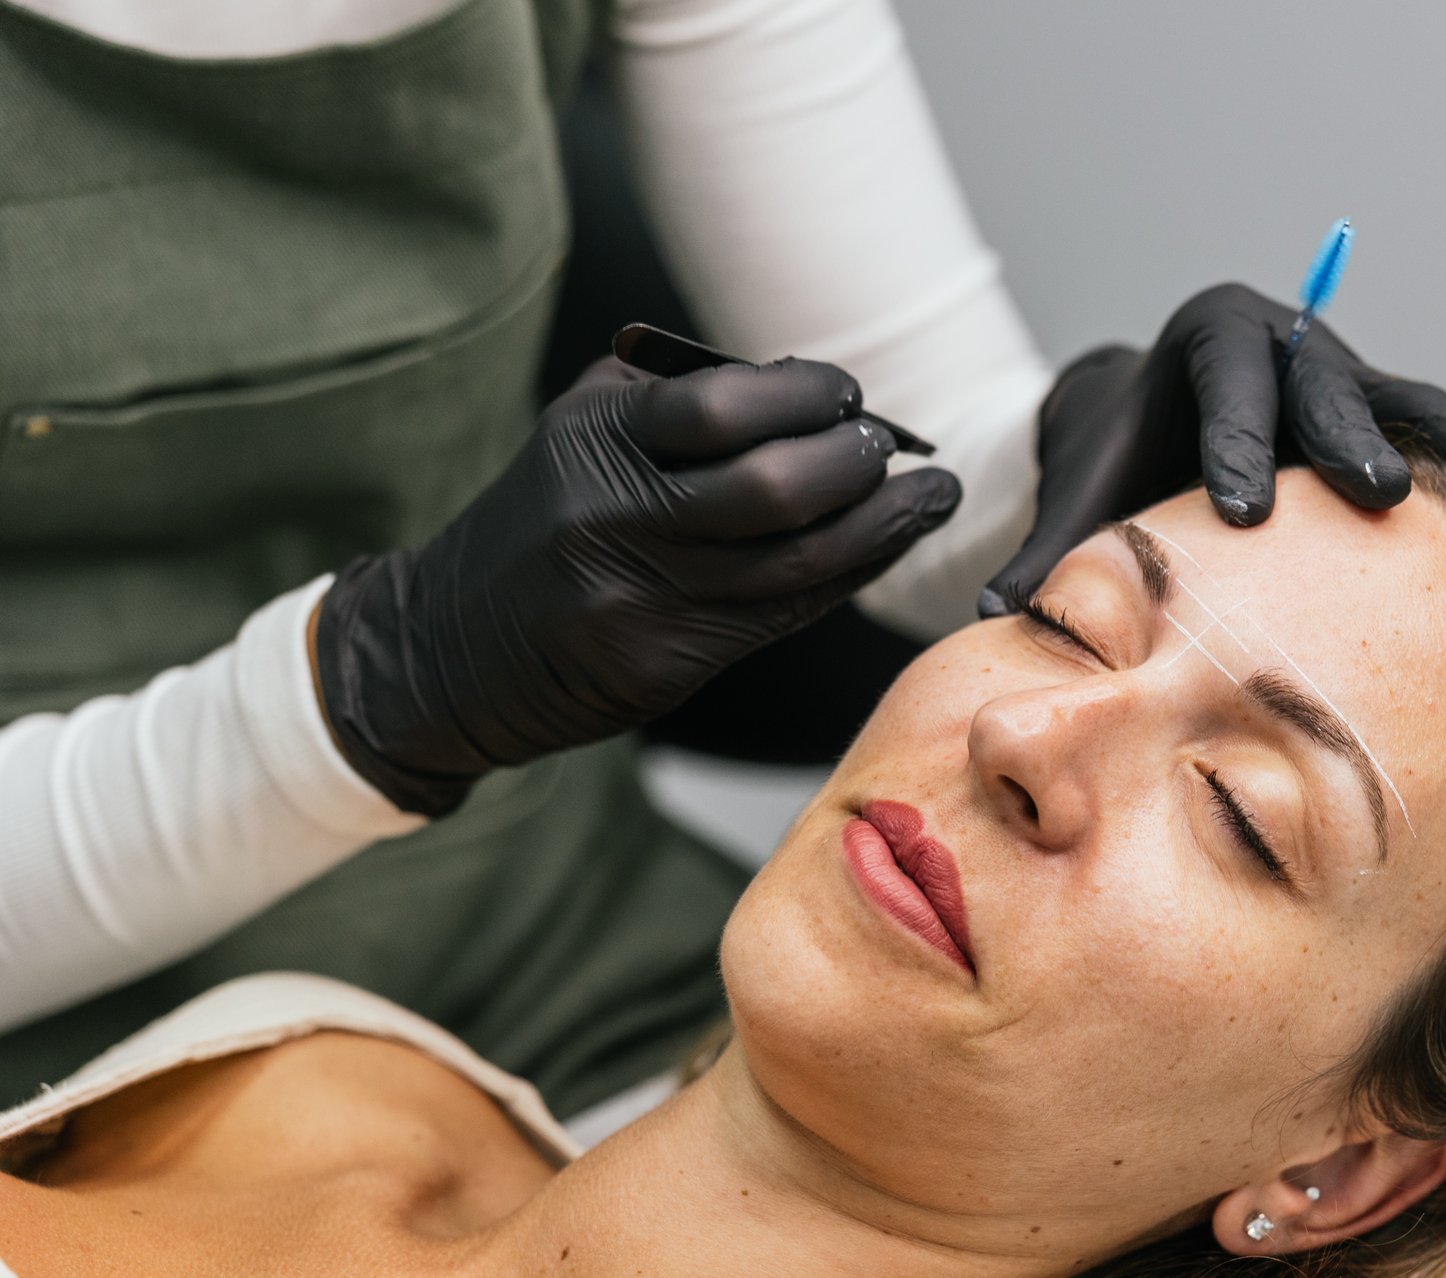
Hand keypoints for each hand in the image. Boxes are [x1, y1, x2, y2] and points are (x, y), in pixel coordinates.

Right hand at [315, 355, 961, 815]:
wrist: (450, 646)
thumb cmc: (546, 517)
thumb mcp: (582, 431)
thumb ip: (676, 393)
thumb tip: (802, 381)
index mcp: (594, 440)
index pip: (724, 406)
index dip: (806, 395)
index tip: (847, 392)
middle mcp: (614, 518)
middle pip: (775, 487)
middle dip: (855, 462)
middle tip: (893, 448)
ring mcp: (641, 599)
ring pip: (798, 563)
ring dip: (883, 527)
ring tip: (931, 498)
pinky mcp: (665, 663)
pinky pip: (785, 614)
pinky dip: (849, 576)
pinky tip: (887, 548)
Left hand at [979, 282, 1445, 613]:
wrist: (1172, 421)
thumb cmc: (1128, 455)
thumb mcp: (1087, 490)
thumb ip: (1050, 550)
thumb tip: (996, 618)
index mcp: (1212, 340)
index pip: (1226, 389)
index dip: (1234, 446)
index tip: (1240, 510)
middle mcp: (1293, 345)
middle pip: (1330, 382)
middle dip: (1354, 438)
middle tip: (1379, 495)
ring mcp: (1354, 380)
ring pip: (1415, 402)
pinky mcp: (1396, 422)